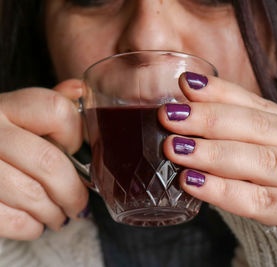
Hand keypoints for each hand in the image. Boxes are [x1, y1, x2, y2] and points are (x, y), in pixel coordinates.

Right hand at [0, 80, 87, 239]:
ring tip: (59, 216)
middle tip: (79, 203)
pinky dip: (30, 227)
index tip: (75, 151)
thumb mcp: (21, 116)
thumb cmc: (2, 140)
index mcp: (8, 106)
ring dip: (53, 212)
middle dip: (72, 191)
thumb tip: (80, 91)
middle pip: (48, 161)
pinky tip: (34, 223)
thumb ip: (50, 105)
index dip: (75, 134)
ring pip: (29, 194)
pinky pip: (9, 219)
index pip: (57, 110)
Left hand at [159, 73, 276, 225]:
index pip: (254, 103)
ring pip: (259, 161)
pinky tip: (191, 182)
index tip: (185, 83)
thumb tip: (186, 102)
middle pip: (257, 127)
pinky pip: (256, 200)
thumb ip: (233, 127)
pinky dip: (221, 190)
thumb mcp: (263, 146)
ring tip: (176, 148)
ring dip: (213, 153)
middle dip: (210, 120)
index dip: (219, 92)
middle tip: (170, 116)